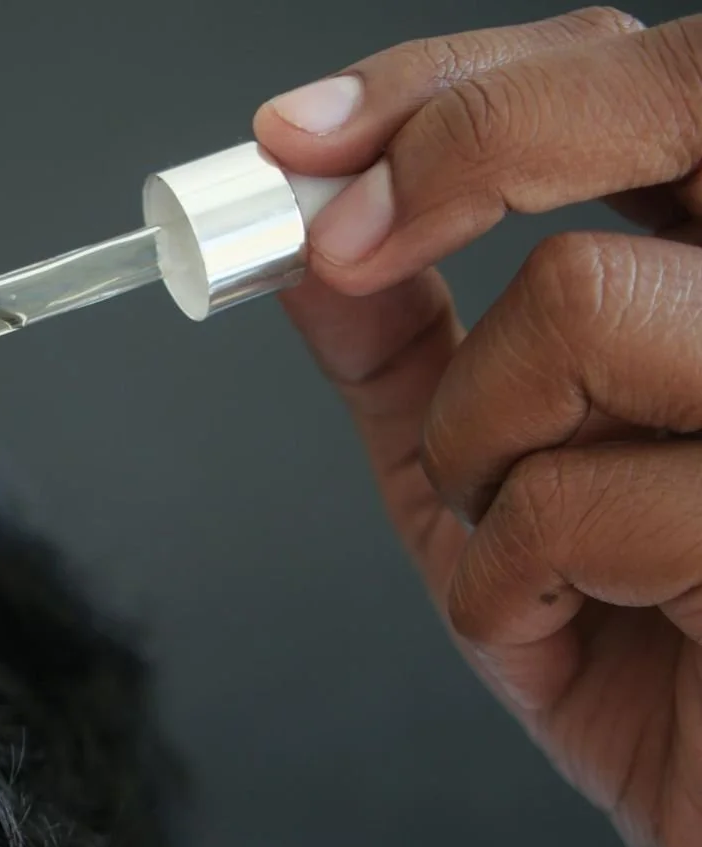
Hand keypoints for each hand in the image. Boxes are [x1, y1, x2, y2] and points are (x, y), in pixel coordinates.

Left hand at [253, 8, 701, 846]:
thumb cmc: (644, 660)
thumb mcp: (485, 488)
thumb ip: (405, 359)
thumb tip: (296, 252)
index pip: (626, 73)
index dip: (449, 83)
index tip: (295, 144)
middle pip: (668, 94)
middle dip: (466, 145)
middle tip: (342, 242)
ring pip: (583, 307)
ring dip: (474, 442)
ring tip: (514, 540)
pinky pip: (589, 497)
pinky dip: (505, 578)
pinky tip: (562, 624)